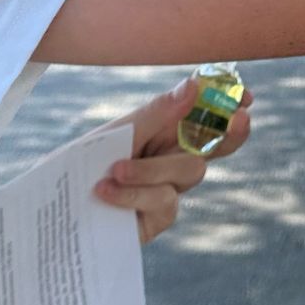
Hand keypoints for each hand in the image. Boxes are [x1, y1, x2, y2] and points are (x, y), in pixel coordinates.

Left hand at [91, 73, 253, 244]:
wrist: (57, 204)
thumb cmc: (87, 162)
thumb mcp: (119, 132)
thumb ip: (156, 113)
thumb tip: (194, 85)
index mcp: (166, 133)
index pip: (207, 118)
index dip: (230, 108)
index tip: (246, 98)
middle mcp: (172, 161)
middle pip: (216, 147)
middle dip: (230, 132)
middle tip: (240, 119)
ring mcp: (168, 191)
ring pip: (190, 172)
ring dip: (151, 169)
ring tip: (114, 169)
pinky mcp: (158, 218)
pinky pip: (166, 201)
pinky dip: (134, 192)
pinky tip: (107, 191)